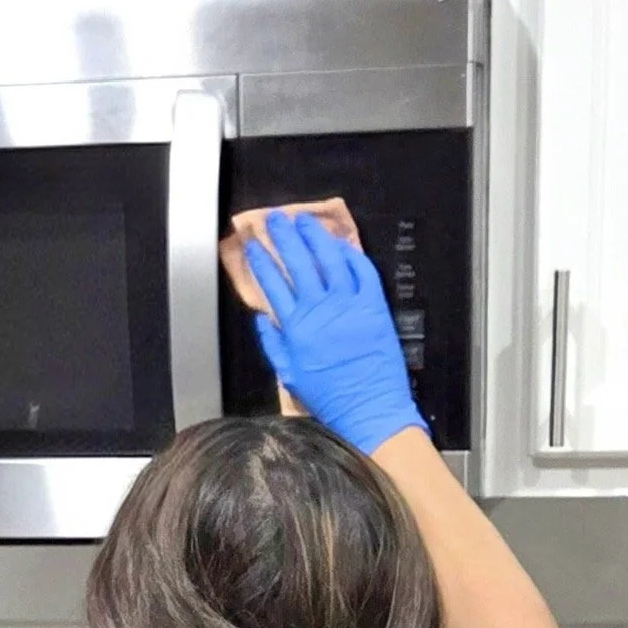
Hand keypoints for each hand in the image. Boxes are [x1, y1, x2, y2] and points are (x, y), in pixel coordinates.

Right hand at [242, 211, 424, 453]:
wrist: (369, 408)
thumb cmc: (329, 397)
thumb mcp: (289, 375)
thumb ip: (273, 344)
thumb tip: (262, 319)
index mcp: (296, 326)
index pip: (272, 283)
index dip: (260, 261)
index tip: (253, 246)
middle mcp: (320, 309)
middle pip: (299, 262)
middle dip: (284, 237)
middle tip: (275, 219)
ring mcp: (350, 304)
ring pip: (330, 259)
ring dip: (316, 236)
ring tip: (305, 221)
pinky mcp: (374, 305)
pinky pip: (363, 270)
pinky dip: (351, 253)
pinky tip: (340, 243)